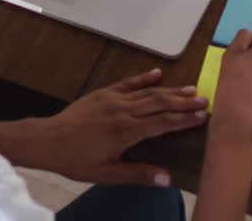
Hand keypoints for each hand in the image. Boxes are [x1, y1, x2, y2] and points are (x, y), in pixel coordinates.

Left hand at [26, 68, 207, 185]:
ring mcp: (113, 99)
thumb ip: (138, 174)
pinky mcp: (103, 93)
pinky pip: (128, 83)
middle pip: (160, 102)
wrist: (47, 140)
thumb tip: (166, 178)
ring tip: (190, 88)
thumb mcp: (107, 174)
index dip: (185, 119)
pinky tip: (157, 74)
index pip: (163, 122)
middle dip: (184, 101)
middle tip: (205, 100)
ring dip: (170, 90)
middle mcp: (123, 111)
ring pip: (148, 91)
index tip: (203, 117)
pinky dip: (144, 78)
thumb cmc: (75, 159)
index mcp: (126, 131)